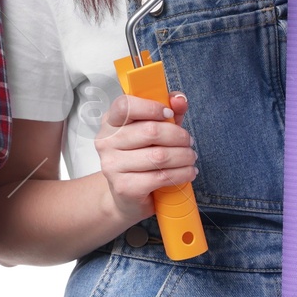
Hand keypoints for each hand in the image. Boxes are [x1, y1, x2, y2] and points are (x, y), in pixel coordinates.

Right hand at [94, 91, 196, 226]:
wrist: (126, 197)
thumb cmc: (140, 159)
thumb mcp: (154, 130)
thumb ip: (168, 111)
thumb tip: (180, 99)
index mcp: (111, 122)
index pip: (125, 105)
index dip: (151, 107)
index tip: (169, 114)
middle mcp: (106, 142)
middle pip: (150, 131)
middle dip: (178, 136)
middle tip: (188, 142)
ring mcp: (112, 165)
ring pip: (159, 156)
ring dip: (184, 156)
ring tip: (190, 158)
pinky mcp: (124, 187)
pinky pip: (161, 177)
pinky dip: (182, 174)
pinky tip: (187, 172)